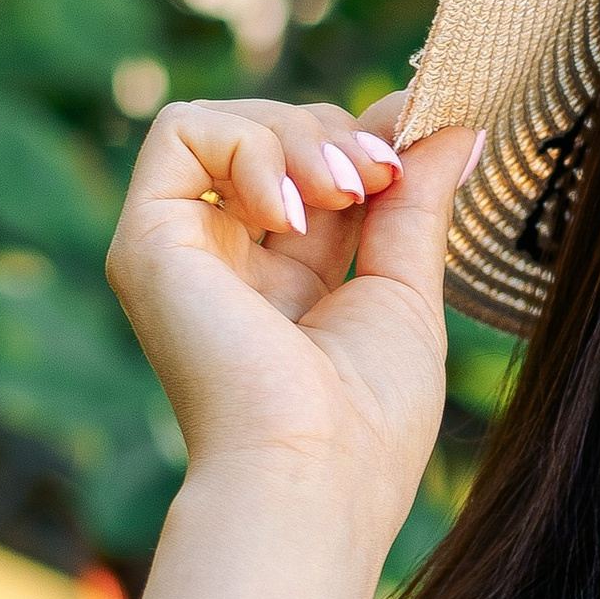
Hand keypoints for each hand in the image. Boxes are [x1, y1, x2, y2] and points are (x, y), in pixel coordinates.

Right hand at [104, 95, 482, 537]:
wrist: (312, 477)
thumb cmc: (367, 419)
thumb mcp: (406, 292)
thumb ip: (417, 205)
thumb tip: (453, 128)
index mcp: (290, 280)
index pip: (320, 165)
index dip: (369, 134)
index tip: (420, 136)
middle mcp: (229, 260)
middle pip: (277, 132)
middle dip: (341, 132)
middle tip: (381, 176)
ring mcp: (183, 249)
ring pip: (229, 121)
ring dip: (303, 134)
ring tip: (345, 191)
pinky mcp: (146, 242)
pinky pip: (180, 131)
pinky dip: (249, 145)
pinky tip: (290, 211)